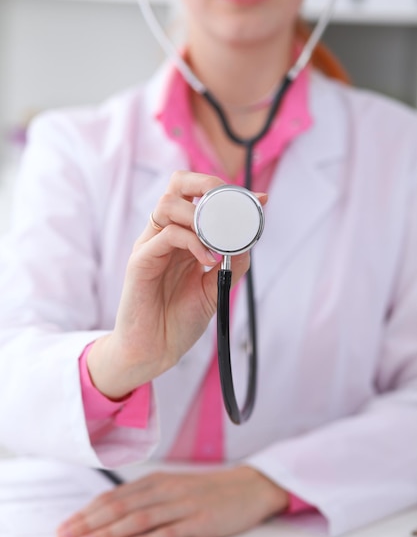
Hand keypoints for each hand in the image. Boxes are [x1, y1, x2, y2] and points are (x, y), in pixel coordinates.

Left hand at [56, 466, 288, 536]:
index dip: (87, 512)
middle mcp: (165, 491)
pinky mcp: (199, 521)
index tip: (66, 526)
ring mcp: (182, 505)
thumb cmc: (207, 491)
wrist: (248, 487)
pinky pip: (169, 532)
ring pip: (139, 519)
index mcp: (156, 482)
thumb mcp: (172, 487)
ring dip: (109, 532)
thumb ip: (145, 499)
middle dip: (88, 523)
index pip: (114, 497)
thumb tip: (110, 515)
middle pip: (120, 507)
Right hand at [87, 171, 266, 398]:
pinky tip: (208, 259)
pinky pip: (167, 235)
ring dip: (200, 214)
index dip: (228, 192)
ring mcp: (150, 246)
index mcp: (181, 237)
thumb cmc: (179, 319)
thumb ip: (231, 262)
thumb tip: (249, 238)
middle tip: (233, 206)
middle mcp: (164, 235)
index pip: (199, 196)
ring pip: (168, 204)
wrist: (154, 351)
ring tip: (220, 239)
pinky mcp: (140, 262)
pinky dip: (193, 241)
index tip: (258, 200)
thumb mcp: (215, 287)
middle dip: (208, 185)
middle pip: (177, 186)